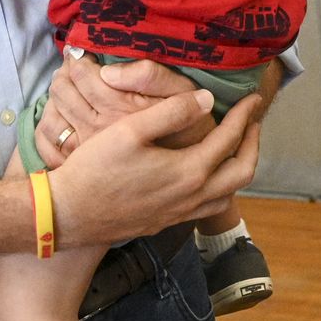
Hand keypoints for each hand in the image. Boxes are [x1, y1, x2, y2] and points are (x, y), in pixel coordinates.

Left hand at [35, 53, 201, 166]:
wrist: (189, 177)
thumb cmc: (190, 130)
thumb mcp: (182, 94)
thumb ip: (150, 76)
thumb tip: (109, 72)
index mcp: (119, 108)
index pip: (82, 74)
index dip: (79, 58)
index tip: (84, 53)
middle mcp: (97, 129)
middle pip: (62, 90)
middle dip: (64, 73)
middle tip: (72, 66)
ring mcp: (85, 150)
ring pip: (51, 114)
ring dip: (55, 96)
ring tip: (67, 87)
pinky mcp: (79, 166)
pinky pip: (47, 141)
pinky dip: (48, 123)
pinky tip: (61, 116)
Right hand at [50, 89, 260, 247]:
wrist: (68, 215)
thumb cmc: (95, 168)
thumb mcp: (131, 130)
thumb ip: (172, 112)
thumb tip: (206, 99)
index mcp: (189, 172)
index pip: (230, 139)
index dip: (244, 116)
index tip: (252, 99)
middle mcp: (192, 197)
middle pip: (242, 173)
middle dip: (252, 144)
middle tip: (251, 122)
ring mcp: (179, 213)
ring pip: (227, 195)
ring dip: (239, 169)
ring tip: (235, 147)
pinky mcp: (166, 221)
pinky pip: (208, 207)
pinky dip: (220, 187)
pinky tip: (206, 173)